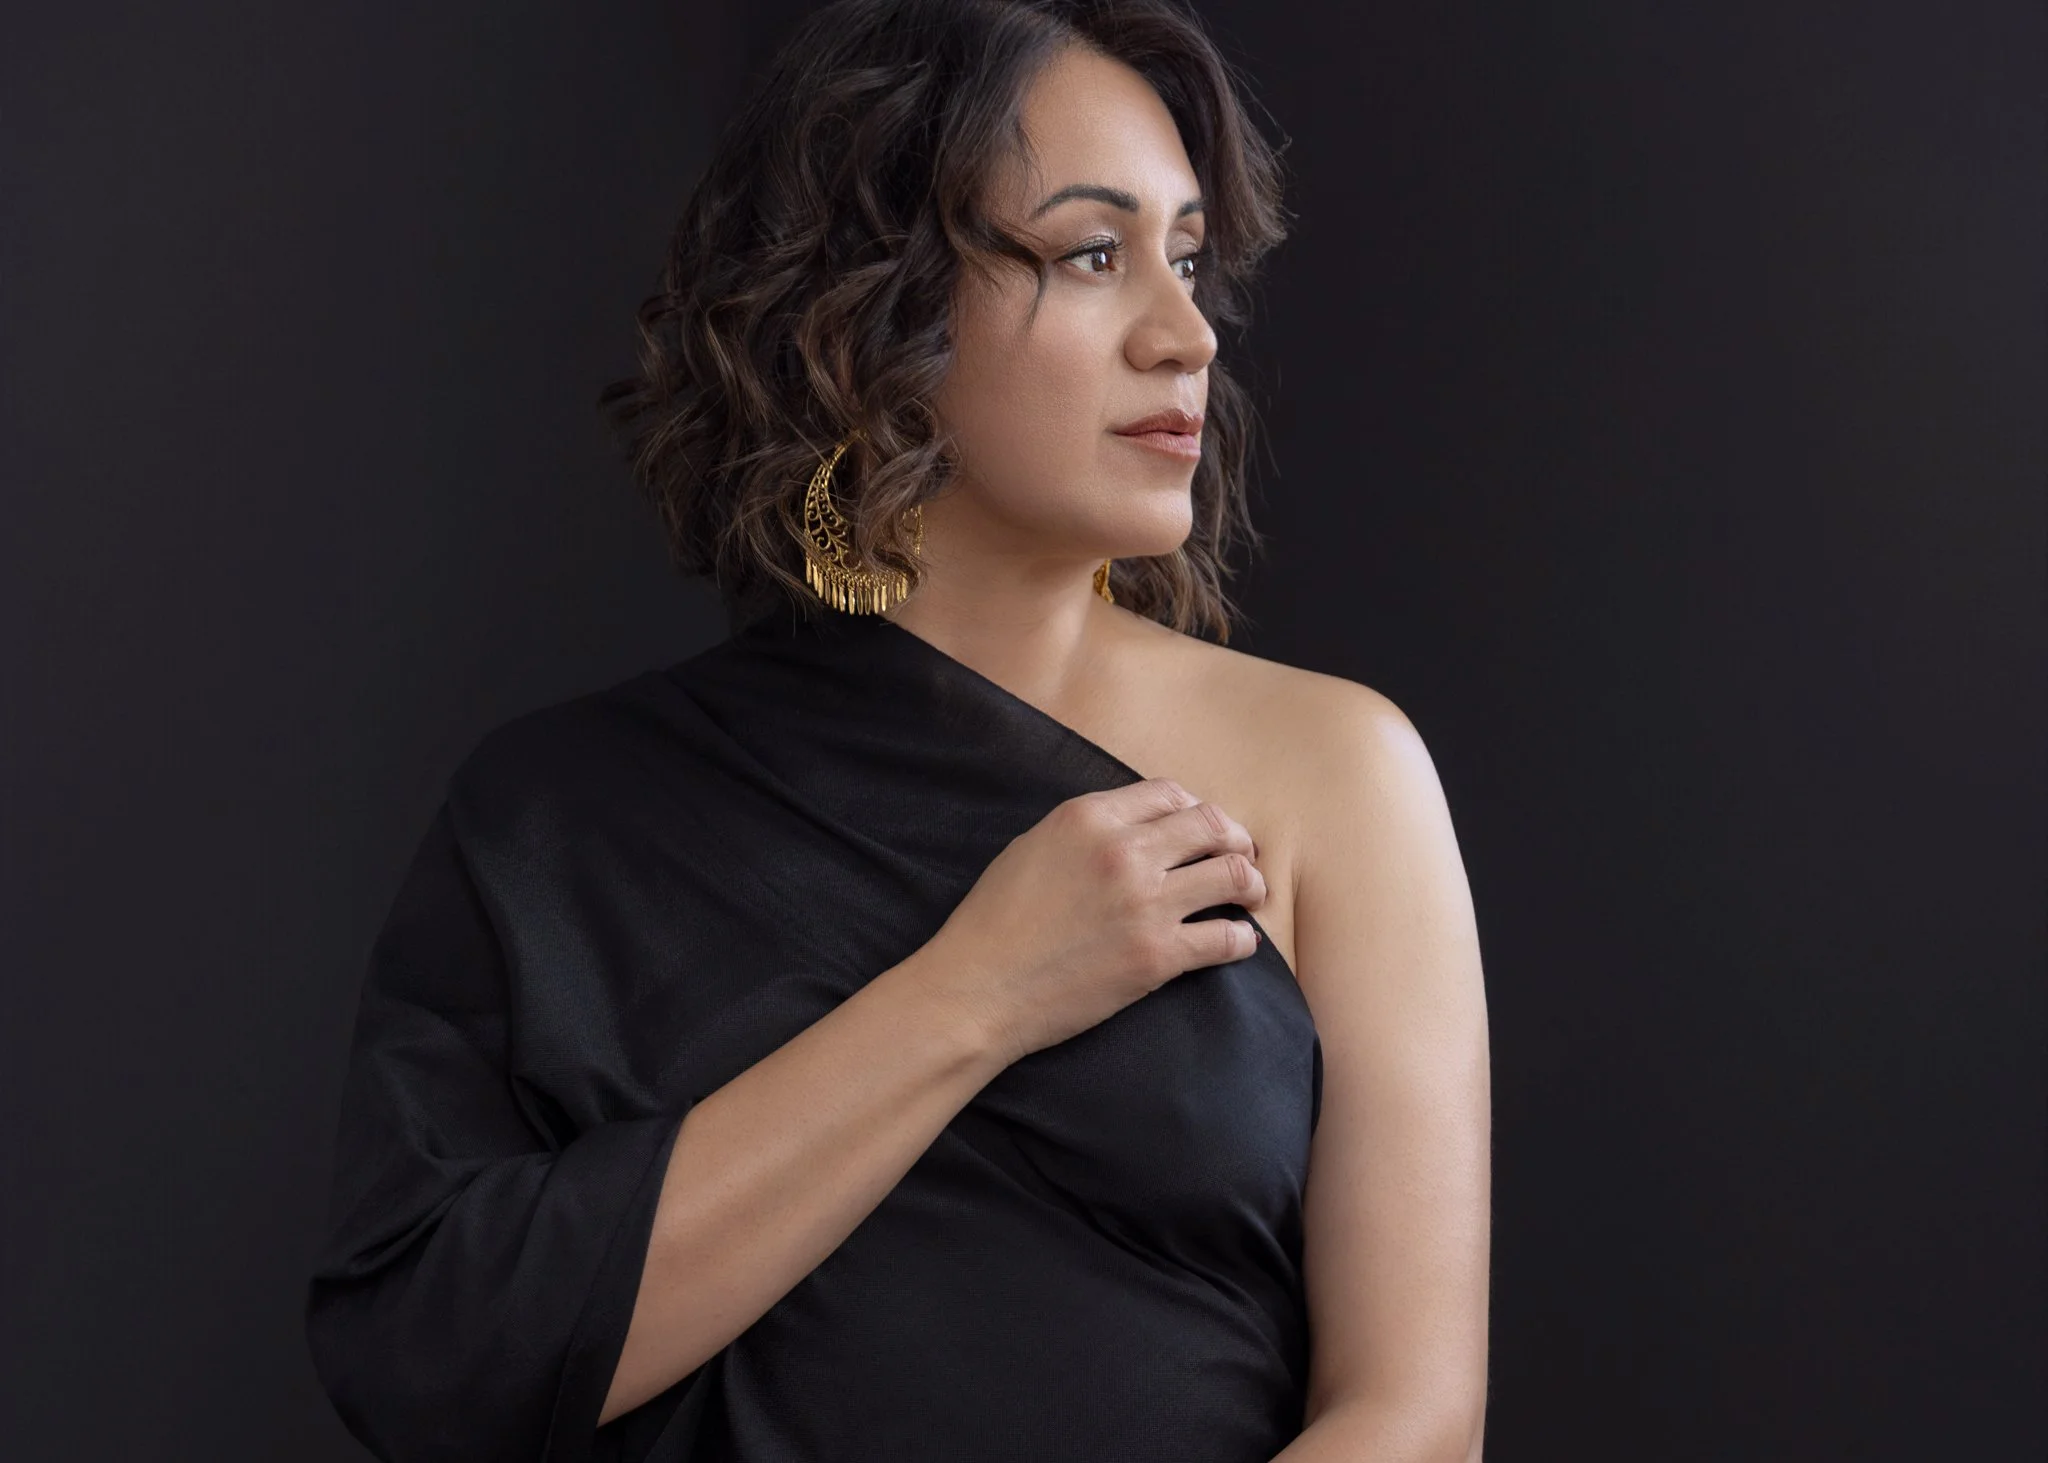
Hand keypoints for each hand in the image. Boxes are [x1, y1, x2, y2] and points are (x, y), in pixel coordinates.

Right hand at [909, 778, 1267, 1064]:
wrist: (978, 988)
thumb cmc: (994, 921)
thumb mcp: (1033, 847)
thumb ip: (1087, 830)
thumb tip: (1134, 829)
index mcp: (1089, 817)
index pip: (1169, 794)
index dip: (1195, 808)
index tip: (1203, 826)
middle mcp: (1123, 851)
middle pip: (1211, 826)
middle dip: (1235, 838)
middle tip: (1242, 855)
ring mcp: (1145, 904)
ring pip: (1232, 875)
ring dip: (1250, 883)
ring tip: (1250, 894)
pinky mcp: (1156, 956)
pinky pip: (1226, 938)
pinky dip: (1241, 940)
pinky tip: (1238, 942)